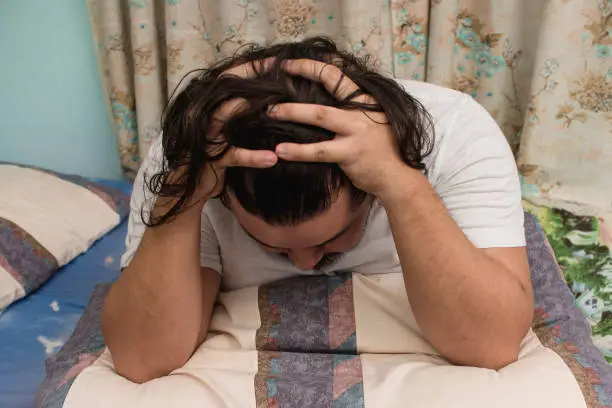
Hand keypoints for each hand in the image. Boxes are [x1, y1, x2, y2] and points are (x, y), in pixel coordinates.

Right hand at [194, 59, 278, 200]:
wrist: (188, 189)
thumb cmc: (213, 158)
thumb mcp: (225, 133)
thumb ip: (238, 116)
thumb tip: (269, 101)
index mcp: (208, 107)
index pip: (227, 78)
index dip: (250, 68)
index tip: (275, 61)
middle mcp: (203, 117)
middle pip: (224, 89)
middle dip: (252, 79)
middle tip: (281, 75)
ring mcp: (205, 137)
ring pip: (224, 116)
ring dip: (249, 109)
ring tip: (277, 108)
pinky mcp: (210, 159)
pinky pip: (233, 155)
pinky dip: (253, 157)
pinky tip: (272, 158)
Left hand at [267, 59, 409, 197]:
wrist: (397, 177)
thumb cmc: (382, 151)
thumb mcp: (372, 122)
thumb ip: (352, 112)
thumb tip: (322, 102)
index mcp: (365, 101)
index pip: (338, 75)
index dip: (313, 66)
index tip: (291, 64)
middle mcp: (361, 111)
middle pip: (329, 85)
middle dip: (303, 75)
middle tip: (277, 77)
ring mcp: (356, 131)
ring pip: (320, 116)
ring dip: (292, 113)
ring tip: (270, 113)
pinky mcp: (350, 153)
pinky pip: (319, 151)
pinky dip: (298, 150)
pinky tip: (281, 151)